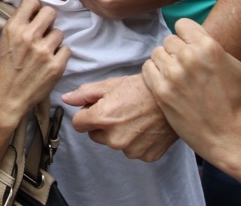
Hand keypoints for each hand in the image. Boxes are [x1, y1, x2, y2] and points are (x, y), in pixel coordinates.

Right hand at [0, 0, 69, 122]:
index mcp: (13, 28)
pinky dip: (60, 56)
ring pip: (59, 33)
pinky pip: (67, 50)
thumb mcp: (5, 41)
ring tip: (44, 53)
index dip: (35, 9)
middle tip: (43, 32)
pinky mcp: (56, 65)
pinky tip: (50, 63)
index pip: (32, 1)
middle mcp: (29, 37)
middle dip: (48, 21)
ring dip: (54, 42)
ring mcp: (44, 51)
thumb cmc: (5, 70)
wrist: (8, 98)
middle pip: (50, 12)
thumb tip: (36, 12)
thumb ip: (20, 25)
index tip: (35, 17)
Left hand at [62, 74, 177, 160]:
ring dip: (120, 134)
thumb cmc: (143, 88)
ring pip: (114, 144)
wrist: (174, 97)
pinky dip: (136, 141)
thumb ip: (86, 94)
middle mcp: (114, 138)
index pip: (78, 124)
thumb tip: (67, 100)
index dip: (86, 114)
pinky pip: (133, 150)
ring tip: (135, 117)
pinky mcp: (145, 156)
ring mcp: (131, 149)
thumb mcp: (112, 85)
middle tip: (120, 110)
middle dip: (103, 125)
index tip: (97, 108)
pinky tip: (145, 128)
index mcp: (102, 118)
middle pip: (95, 135)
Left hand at [142, 19, 240, 159]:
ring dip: (165, 61)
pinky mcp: (161, 91)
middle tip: (185, 65)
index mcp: (209, 46)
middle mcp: (189, 57)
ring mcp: (173, 74)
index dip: (187, 34)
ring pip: (157, 53)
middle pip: (170, 40)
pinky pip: (148, 68)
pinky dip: (154, 73)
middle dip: (177, 50)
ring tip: (175, 74)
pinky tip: (165, 81)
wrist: (228, 137)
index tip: (190, 45)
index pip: (182, 25)